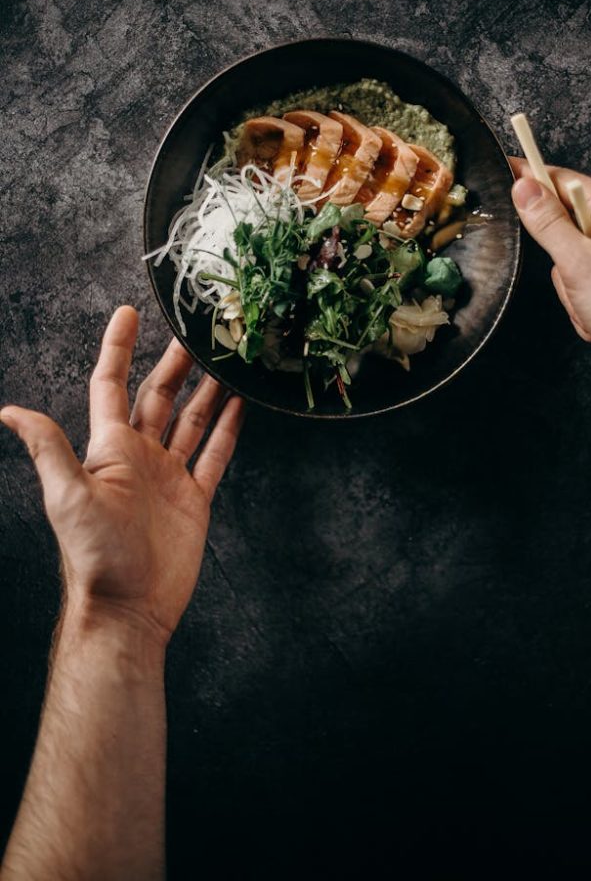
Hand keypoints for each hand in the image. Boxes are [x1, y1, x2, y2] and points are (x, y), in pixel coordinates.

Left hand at [0, 307, 244, 643]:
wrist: (130, 606)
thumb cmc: (94, 554)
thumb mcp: (68, 495)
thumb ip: (49, 448)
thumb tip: (8, 410)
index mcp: (110, 447)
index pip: (111, 385)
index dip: (119, 348)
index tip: (130, 313)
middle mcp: (140, 455)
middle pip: (159, 396)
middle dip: (175, 363)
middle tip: (196, 331)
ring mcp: (169, 475)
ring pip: (192, 420)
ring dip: (208, 390)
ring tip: (226, 361)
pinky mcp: (194, 497)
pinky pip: (215, 454)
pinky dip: (228, 429)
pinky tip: (240, 407)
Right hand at [510, 158, 590, 431]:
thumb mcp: (577, 262)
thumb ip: (547, 222)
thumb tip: (523, 184)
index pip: (563, 181)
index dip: (531, 178)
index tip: (503, 170)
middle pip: (565, 228)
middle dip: (561, 263)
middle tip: (575, 281)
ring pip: (572, 262)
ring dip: (572, 290)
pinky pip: (587, 283)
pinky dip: (585, 303)